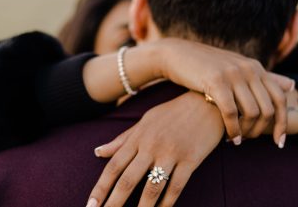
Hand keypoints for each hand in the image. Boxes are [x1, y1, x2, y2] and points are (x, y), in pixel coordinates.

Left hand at [87, 91, 223, 206]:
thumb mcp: (145, 121)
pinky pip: (176, 187)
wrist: (207, 102)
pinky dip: (166, 204)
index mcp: (138, 137)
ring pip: (151, 188)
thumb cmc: (174, 112)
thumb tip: (98, 152)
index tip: (90, 205)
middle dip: (113, 204)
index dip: (100, 188)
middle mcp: (151, 146)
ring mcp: (171, 153)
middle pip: (127, 181)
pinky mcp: (191, 160)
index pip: (113, 166)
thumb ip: (122, 139)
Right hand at [155, 38, 294, 145]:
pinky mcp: (215, 81)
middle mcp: (248, 69)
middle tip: (248, 140)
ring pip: (252, 113)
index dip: (283, 123)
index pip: (280, 99)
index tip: (279, 142)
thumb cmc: (207, 66)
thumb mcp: (238, 68)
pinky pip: (231, 113)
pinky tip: (229, 138)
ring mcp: (233, 74)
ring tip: (237, 140)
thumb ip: (264, 78)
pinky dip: (233, 129)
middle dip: (261, 131)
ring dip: (246, 132)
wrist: (177, 54)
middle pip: (268, 109)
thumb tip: (292, 84)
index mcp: (256, 67)